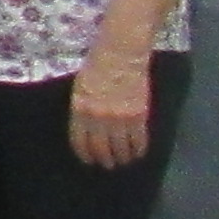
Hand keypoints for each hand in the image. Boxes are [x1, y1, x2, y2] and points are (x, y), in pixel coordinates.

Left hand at [67, 44, 154, 168]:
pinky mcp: (138, 116)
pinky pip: (138, 140)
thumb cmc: (97, 66)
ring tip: (122, 161)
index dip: (85, 154)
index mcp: (80, 109)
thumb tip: (87, 130)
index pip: (80, 141)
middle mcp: (98, 118)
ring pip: (120, 148)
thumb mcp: (80, 88)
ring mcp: (119, 118)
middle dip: (104, 160)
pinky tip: (137, 154)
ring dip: (122, 158)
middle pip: (101, 149)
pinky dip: (138, 150)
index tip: (88, 161)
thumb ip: (82, 110)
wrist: (121, 53)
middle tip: (108, 165)